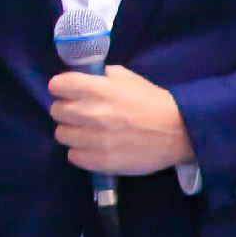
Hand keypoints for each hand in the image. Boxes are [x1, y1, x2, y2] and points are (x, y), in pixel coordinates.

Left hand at [47, 64, 193, 175]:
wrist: (179, 132)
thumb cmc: (153, 102)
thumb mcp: (130, 79)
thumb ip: (105, 76)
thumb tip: (88, 77)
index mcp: (98, 89)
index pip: (58, 85)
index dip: (61, 88)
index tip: (67, 92)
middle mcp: (92, 113)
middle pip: (56, 111)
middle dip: (65, 111)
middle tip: (79, 114)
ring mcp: (94, 139)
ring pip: (61, 134)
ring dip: (72, 132)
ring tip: (86, 133)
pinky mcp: (99, 161)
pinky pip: (73, 156)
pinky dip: (80, 152)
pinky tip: (93, 148)